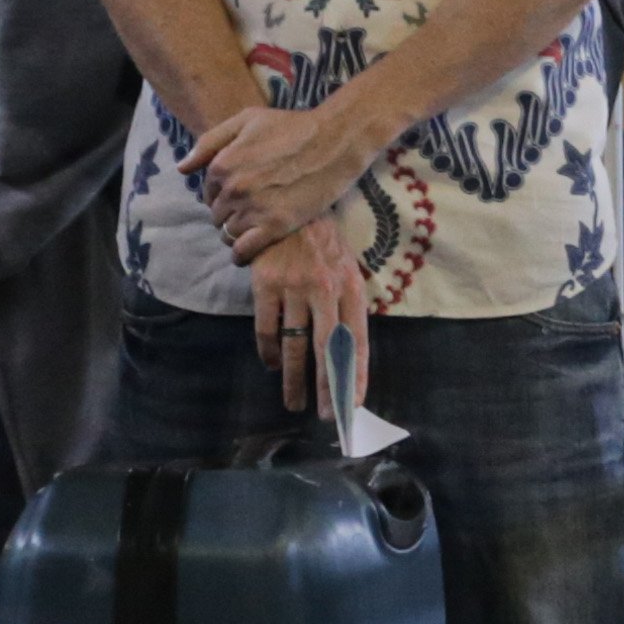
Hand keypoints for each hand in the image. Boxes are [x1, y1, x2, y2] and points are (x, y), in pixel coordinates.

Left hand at [183, 96, 393, 259]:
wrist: (334, 142)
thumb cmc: (291, 126)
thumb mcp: (247, 120)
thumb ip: (210, 142)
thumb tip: (182, 168)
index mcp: (223, 164)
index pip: (207, 191)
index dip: (220, 194)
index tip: (237, 194)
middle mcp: (233, 189)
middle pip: (217, 213)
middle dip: (228, 213)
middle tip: (248, 210)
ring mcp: (253, 209)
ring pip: (227, 233)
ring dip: (235, 232)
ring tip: (252, 227)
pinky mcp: (275, 227)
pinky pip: (243, 250)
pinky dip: (240, 254)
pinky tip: (247, 251)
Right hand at [250, 215, 372, 417]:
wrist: (286, 208)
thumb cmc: (322, 245)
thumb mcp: (347, 270)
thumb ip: (347, 307)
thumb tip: (347, 355)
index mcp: (351, 288)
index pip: (357, 341)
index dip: (355, 375)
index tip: (353, 404)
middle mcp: (325, 290)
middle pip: (327, 350)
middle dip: (326, 388)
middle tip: (324, 415)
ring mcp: (294, 287)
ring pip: (294, 345)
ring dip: (294, 379)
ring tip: (294, 402)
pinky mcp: (266, 284)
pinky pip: (266, 329)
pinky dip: (268, 353)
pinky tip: (270, 365)